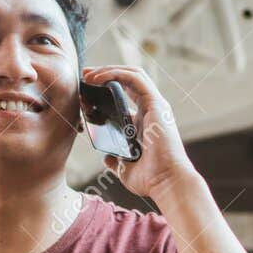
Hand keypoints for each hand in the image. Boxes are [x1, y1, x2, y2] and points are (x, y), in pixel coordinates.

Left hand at [80, 66, 201, 202]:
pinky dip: (115, 73)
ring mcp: (156, 105)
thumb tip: (107, 158)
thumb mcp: (126, 169)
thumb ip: (116, 161)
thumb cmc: (151, 179)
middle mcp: (152, 110)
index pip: (126, 94)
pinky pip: (134, 78)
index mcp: (146, 121)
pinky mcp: (156, 103)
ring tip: (88, 74)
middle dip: (105, 72)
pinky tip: (98, 78)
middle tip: (85, 73)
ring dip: (108, 69)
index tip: (86, 89)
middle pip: (128, 80)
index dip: (107, 87)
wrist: (167, 183)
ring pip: (132, 73)